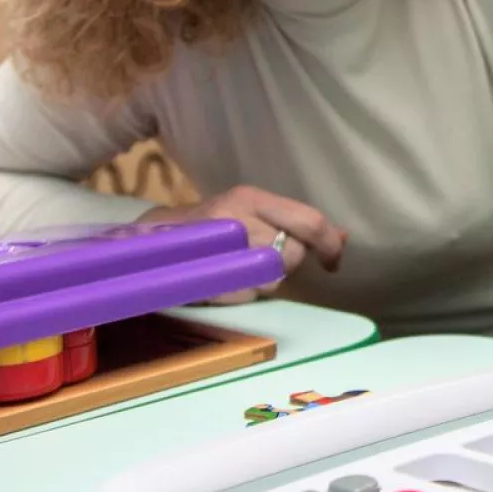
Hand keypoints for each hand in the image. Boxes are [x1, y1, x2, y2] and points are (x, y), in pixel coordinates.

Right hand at [142, 184, 345, 303]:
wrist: (149, 241)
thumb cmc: (211, 227)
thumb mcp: (254, 214)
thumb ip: (298, 224)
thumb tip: (344, 238)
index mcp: (250, 197)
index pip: (308, 221)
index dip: (328, 245)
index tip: (333, 262)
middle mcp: (236, 216)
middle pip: (290, 254)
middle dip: (284, 264)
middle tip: (260, 259)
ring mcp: (217, 246)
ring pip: (270, 278)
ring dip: (261, 281)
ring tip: (237, 268)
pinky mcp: (202, 274)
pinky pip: (244, 294)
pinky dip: (241, 293)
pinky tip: (225, 283)